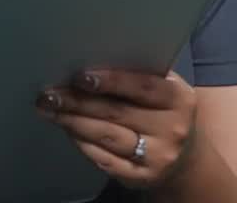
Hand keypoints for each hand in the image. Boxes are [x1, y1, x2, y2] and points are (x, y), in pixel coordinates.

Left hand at [36, 69, 197, 189]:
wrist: (187, 154)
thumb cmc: (164, 110)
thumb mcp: (164, 88)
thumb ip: (137, 75)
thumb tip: (89, 58)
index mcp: (178, 99)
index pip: (142, 86)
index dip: (111, 80)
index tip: (80, 76)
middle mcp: (171, 129)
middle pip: (117, 112)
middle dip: (78, 102)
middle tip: (50, 94)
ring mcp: (157, 156)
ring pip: (107, 136)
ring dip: (73, 122)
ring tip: (51, 110)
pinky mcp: (140, 177)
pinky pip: (104, 160)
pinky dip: (83, 144)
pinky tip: (68, 130)